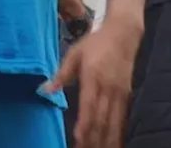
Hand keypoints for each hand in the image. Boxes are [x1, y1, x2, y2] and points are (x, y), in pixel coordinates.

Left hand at [45, 14, 141, 147]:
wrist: (123, 34)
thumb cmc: (95, 43)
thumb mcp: (74, 54)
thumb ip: (60, 74)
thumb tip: (44, 89)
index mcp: (93, 78)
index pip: (88, 107)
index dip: (84, 125)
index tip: (78, 139)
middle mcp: (108, 88)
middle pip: (102, 119)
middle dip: (93, 138)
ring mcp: (119, 93)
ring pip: (114, 122)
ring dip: (106, 140)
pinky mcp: (126, 95)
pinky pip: (122, 118)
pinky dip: (117, 133)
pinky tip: (113, 142)